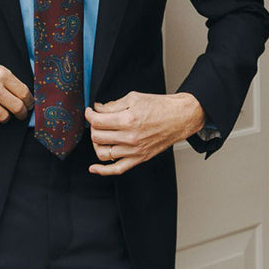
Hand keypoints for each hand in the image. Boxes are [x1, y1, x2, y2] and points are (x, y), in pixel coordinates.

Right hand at [0, 44, 33, 124]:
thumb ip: (5, 80)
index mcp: (1, 74)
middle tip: (21, 114)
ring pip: (4, 117)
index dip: (29, 102)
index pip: (24, 93)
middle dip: (21, 113)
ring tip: (2, 112)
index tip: (29, 105)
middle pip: (17, 107)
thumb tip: (21, 95)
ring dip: (5, 116)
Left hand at [85, 91, 204, 175]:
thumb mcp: (134, 98)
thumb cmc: (160, 107)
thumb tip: (99, 109)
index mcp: (128, 119)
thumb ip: (113, 105)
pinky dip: (102, 171)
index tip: (90, 111)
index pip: (97, 121)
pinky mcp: (139, 158)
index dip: (89, 114)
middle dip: (93, 127)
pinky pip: (117, 169)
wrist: (179, 118)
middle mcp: (130, 137)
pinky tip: (93, 168)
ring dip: (96, 144)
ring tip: (100, 135)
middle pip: (97, 137)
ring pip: (103, 153)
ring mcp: (134, 150)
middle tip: (97, 120)